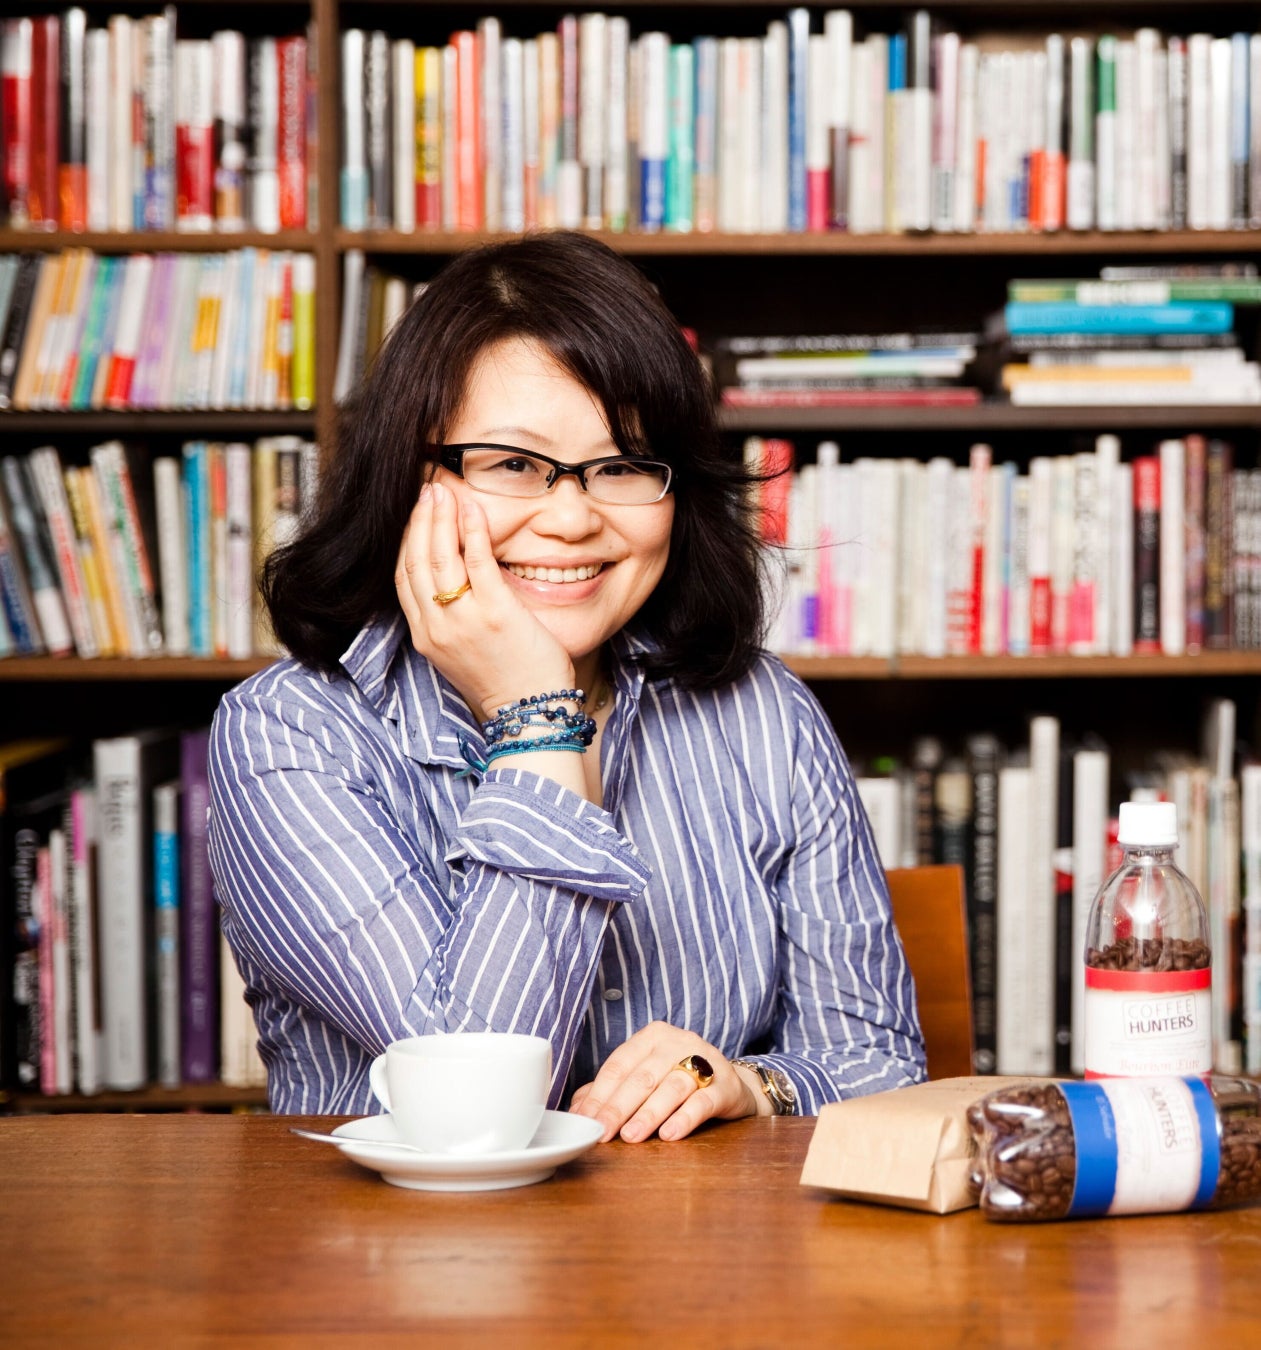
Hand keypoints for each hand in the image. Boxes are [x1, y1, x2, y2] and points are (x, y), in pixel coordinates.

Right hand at [395, 481, 574, 717]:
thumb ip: (453, 618)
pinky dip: (472, 529)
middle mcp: (436, 627)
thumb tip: (457, 581)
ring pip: (439, 556)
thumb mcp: (463, 652)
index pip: (404, 578)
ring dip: (440, 517)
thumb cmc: (506, 681)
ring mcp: (463, 620)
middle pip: (416, 561)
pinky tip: (473, 507)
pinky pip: (477, 560)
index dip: (407, 541)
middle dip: (419, 520)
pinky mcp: (495, 613)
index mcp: (426, 637)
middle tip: (428, 490)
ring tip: (444, 490)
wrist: (530, 714)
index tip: (417, 514)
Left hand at [568, 1022, 762, 1142]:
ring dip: (648, 1114)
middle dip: (618, 1107)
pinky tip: (669, 1134)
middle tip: (603, 1132)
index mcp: (652, 1037)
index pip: (618, 1065)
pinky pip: (702, 1101)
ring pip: (670, 1087)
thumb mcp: (644, 1078)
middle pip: (642, 1077)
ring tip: (631, 1136)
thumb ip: (612, 1090)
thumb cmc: (677, 1080)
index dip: (599, 1095)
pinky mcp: (725, 1085)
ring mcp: (704, 1061)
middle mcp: (678, 1042)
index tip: (586, 1121)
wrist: (730, 1085)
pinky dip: (684, 1118)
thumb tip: (578, 1110)